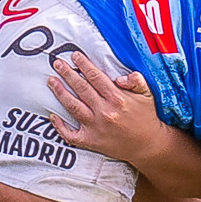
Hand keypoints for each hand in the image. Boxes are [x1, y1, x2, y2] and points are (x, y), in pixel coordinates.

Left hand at [49, 54, 164, 163]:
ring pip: (73, 106)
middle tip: (57, 63)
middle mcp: (105, 112)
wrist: (148, 145)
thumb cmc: (146, 118)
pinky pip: (71, 134)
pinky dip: (60, 126)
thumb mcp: (147, 95)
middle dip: (67, 73)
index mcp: (118, 99)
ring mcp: (96, 127)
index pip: (96, 77)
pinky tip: (53, 116)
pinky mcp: (91, 141)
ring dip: (60, 92)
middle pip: (81, 88)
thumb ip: (136, 81)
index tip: (75, 56)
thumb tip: (119, 76)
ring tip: (52, 81)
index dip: (84, 65)